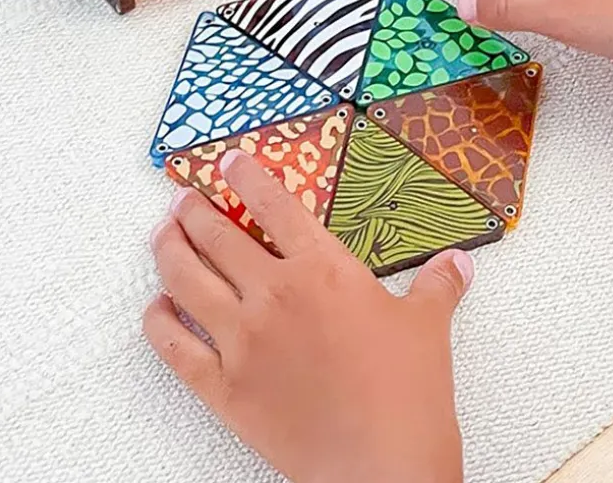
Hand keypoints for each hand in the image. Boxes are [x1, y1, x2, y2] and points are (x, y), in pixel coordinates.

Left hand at [144, 150, 468, 482]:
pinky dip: (157, 322)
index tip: (228, 161)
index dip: (246, 176)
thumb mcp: (428, 328)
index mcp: (321, 270)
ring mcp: (242, 340)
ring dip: (168, 250)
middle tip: (184, 199)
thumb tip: (457, 264)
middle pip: (216, 235)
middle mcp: (272, 295)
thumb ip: (437, 287)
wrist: (381, 467)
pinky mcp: (223, 386)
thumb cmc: (408, 396)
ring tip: (162, 234)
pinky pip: (174, 347)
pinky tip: (156, 308)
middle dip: (194, 210)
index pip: (273, 205)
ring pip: (184, 279)